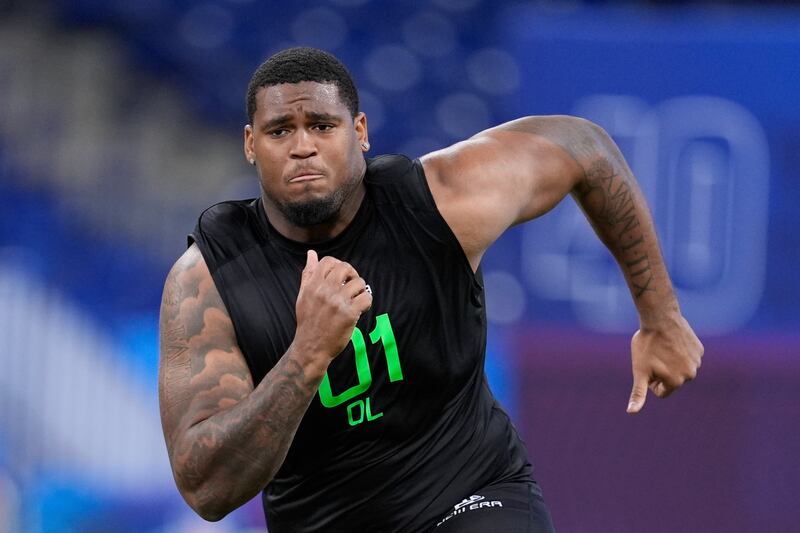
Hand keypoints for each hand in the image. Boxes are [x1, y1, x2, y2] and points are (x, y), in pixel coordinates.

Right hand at [292, 250, 372, 368]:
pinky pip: (366, 298)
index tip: (341, 277)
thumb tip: (311, 254)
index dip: (338, 265)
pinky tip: (361, 309)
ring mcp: (337, 303)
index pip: (328, 262)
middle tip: (352, 286)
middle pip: (346, 268)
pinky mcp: (349, 314)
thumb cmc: (308, 322)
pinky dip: (367, 302)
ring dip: (361, 290)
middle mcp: (325, 291)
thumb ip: (308, 274)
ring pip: (359, 282)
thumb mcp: (303, 296)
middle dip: (352, 274)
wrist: (311, 348)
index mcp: (313, 286)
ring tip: (357, 299)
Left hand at [626, 313, 702, 413]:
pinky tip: (672, 341)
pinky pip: (687, 356)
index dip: (651, 381)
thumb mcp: (639, 371)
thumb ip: (638, 393)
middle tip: (655, 355)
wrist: (660, 318)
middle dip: (662, 371)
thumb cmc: (646, 345)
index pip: (661, 392)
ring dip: (671, 362)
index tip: (648, 366)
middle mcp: (691, 375)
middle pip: (671, 380)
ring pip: (680, 368)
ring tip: (663, 347)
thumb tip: (631, 412)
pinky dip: (679, 351)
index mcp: (676, 382)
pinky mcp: (700, 349)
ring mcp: (697, 361)